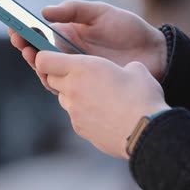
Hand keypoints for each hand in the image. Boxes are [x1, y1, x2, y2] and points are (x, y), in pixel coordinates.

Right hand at [9, 0, 167, 85]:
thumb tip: (45, 12)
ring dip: (34, 62)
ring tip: (31, 53)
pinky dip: (50, 80)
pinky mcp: (83, 84)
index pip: (38, 31)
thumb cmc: (128, 29)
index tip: (13, 25)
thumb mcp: (101, 13)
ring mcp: (74, 69)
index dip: (23, 29)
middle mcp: (66, 51)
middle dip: (23, 45)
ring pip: (45, 69)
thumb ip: (75, 10)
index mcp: (67, 32)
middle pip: (36, 51)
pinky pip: (61, 85)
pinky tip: (47, 73)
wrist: (154, 54)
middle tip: (19, 40)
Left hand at [35, 51, 169, 158]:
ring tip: (97, 95)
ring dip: (73, 94)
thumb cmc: (142, 96)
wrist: (146, 132)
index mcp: (81, 68)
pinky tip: (104, 113)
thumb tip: (126, 70)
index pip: (43, 59)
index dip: (44, 56)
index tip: (52, 57)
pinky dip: (84, 112)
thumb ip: (121, 66)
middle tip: (81, 75)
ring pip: (64, 98)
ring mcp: (74, 111)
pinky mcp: (80, 128)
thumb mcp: (136, 69)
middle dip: (61, 75)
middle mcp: (71, 89)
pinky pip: (75, 116)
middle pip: (51, 79)